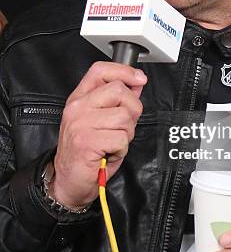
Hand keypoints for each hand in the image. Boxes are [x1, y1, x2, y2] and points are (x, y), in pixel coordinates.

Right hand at [50, 61, 146, 208]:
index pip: (101, 70)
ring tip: (113, 141)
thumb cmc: (87, 152)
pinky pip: (121, 138)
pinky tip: (111, 152)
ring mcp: (80, 124)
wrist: (70, 181)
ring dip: (127, 133)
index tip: (139, 78)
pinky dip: (122, 148)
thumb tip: (136, 83)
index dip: (124, 71)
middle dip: (132, 109)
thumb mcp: (101, 120)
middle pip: (119, 90)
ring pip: (124, 116)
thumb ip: (117, 101)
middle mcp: (77, 108)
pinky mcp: (87, 141)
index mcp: (79, 99)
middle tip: (124, 126)